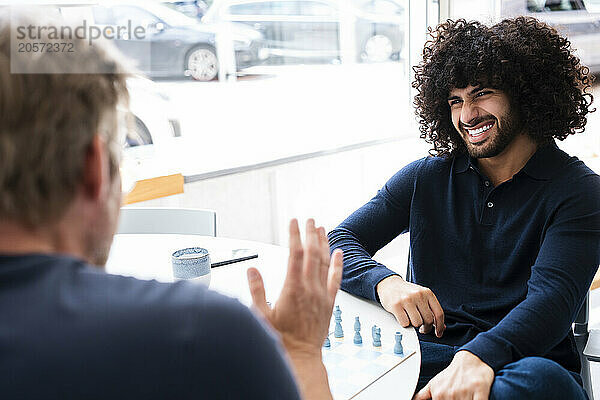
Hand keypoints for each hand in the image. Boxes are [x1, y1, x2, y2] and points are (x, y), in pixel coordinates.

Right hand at [247, 219, 342, 399]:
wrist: (301, 356)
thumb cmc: (281, 338)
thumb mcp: (261, 314)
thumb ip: (256, 290)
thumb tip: (252, 269)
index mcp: (293, 288)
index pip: (295, 254)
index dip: (294, 235)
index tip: (293, 222)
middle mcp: (310, 288)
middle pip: (312, 253)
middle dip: (310, 234)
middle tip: (308, 219)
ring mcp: (321, 294)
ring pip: (324, 262)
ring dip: (323, 243)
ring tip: (321, 228)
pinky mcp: (329, 302)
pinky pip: (336, 278)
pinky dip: (338, 263)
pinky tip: (339, 252)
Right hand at [377, 275, 444, 336]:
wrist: (389, 284)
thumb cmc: (407, 292)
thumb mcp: (422, 297)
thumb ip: (431, 310)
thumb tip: (441, 327)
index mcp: (427, 293)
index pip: (439, 313)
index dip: (440, 326)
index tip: (438, 333)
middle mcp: (418, 295)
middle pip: (428, 320)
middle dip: (426, 328)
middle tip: (422, 328)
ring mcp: (407, 300)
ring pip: (417, 323)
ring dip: (414, 325)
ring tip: (411, 319)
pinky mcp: (396, 305)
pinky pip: (405, 323)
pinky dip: (404, 323)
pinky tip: (403, 317)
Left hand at [414, 350, 494, 399]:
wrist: (471, 359)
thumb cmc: (452, 373)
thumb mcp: (434, 383)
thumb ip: (423, 395)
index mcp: (438, 394)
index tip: (448, 398)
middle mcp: (450, 393)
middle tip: (459, 395)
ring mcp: (465, 392)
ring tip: (467, 395)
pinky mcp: (480, 390)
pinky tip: (475, 397)